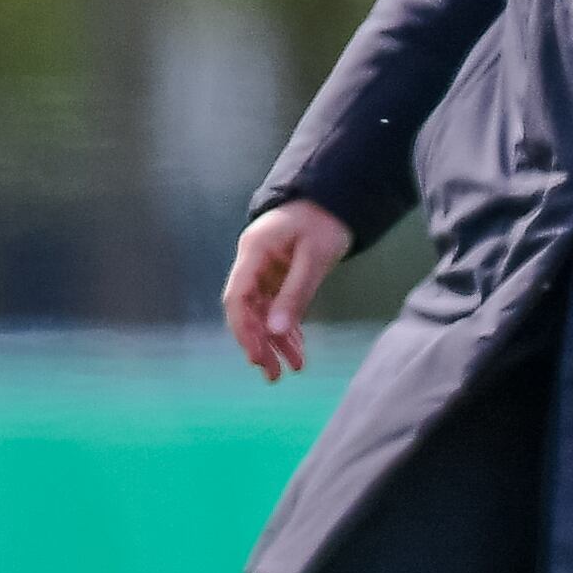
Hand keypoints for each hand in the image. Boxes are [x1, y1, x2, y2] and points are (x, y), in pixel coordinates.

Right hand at [225, 200, 350, 381]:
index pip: (237, 297)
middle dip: (259, 343)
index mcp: (254, 251)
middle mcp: (253, 262)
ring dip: (275, 341)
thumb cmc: (324, 220)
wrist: (335, 198)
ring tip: (292, 368)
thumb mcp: (315, 258)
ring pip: (262, 313)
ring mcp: (264, 270)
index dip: (244, 330)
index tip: (256, 356)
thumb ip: (295, 294)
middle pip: (247, 310)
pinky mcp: (277, 276)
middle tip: (273, 375)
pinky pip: (276, 308)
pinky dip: (287, 329)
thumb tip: (276, 333)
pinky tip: (297, 350)